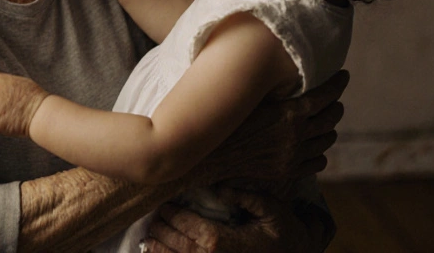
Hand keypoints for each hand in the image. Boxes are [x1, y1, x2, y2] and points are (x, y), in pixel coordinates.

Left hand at [143, 192, 325, 252]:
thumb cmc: (284, 232)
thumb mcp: (271, 208)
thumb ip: (244, 195)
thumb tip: (218, 187)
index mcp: (227, 242)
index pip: (191, 228)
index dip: (174, 217)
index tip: (164, 206)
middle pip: (181, 246)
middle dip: (164, 231)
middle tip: (154, 218)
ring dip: (161, 250)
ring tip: (148, 239)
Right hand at [197, 70, 347, 184]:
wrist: (211, 156)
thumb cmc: (227, 121)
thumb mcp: (253, 99)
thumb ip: (276, 90)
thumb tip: (291, 73)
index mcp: (289, 113)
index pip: (326, 95)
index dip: (338, 84)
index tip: (343, 75)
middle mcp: (296, 135)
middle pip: (331, 117)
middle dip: (336, 105)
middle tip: (334, 99)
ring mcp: (294, 156)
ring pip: (327, 140)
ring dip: (328, 128)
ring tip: (324, 121)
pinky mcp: (288, 172)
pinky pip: (318, 161)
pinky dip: (320, 152)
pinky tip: (314, 146)